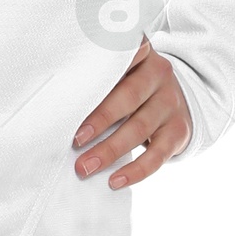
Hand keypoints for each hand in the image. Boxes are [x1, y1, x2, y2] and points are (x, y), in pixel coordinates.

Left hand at [72, 37, 190, 188]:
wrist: (175, 101)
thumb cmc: (131, 85)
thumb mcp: (121, 70)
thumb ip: (98, 74)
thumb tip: (56, 99)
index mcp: (140, 54)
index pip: (123, 54)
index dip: (104, 65)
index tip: (80, 78)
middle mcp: (159, 74)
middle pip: (129, 97)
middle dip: (100, 120)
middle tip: (75, 141)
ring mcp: (171, 103)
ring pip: (140, 128)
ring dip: (110, 150)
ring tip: (85, 167)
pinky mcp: (178, 131)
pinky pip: (158, 155)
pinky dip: (136, 171)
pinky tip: (115, 181)